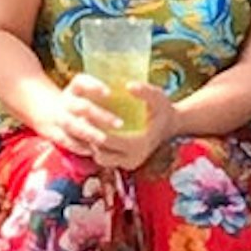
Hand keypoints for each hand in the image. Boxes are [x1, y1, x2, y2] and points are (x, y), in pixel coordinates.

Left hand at [44, 76, 162, 169]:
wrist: (170, 125)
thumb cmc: (163, 109)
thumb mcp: (157, 96)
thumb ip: (145, 91)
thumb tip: (128, 86)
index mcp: (139, 144)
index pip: (107, 140)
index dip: (94, 127)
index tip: (83, 112)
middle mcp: (133, 159)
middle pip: (100, 152)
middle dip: (88, 136)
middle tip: (79, 119)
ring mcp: (129, 164)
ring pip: (100, 158)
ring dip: (92, 144)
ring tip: (86, 126)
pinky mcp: (126, 164)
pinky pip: (105, 159)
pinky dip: (98, 148)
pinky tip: (94, 132)